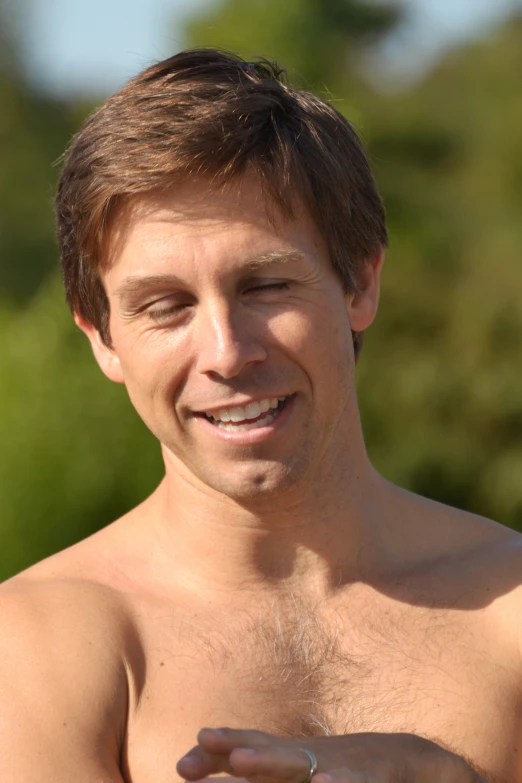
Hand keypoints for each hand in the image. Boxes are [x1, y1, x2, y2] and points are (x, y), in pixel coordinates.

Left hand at [176, 727, 485, 782]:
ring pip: (300, 762)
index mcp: (292, 757)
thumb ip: (260, 773)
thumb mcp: (301, 771)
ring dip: (270, 760)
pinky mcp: (372, 778)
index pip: (249, 749)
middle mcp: (309, 757)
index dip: (217, 754)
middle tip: (201, 743)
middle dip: (234, 748)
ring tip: (241, 762)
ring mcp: (339, 765)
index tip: (181, 767)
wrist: (411, 760)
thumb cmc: (344, 771)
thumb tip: (200, 769)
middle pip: (266, 750)